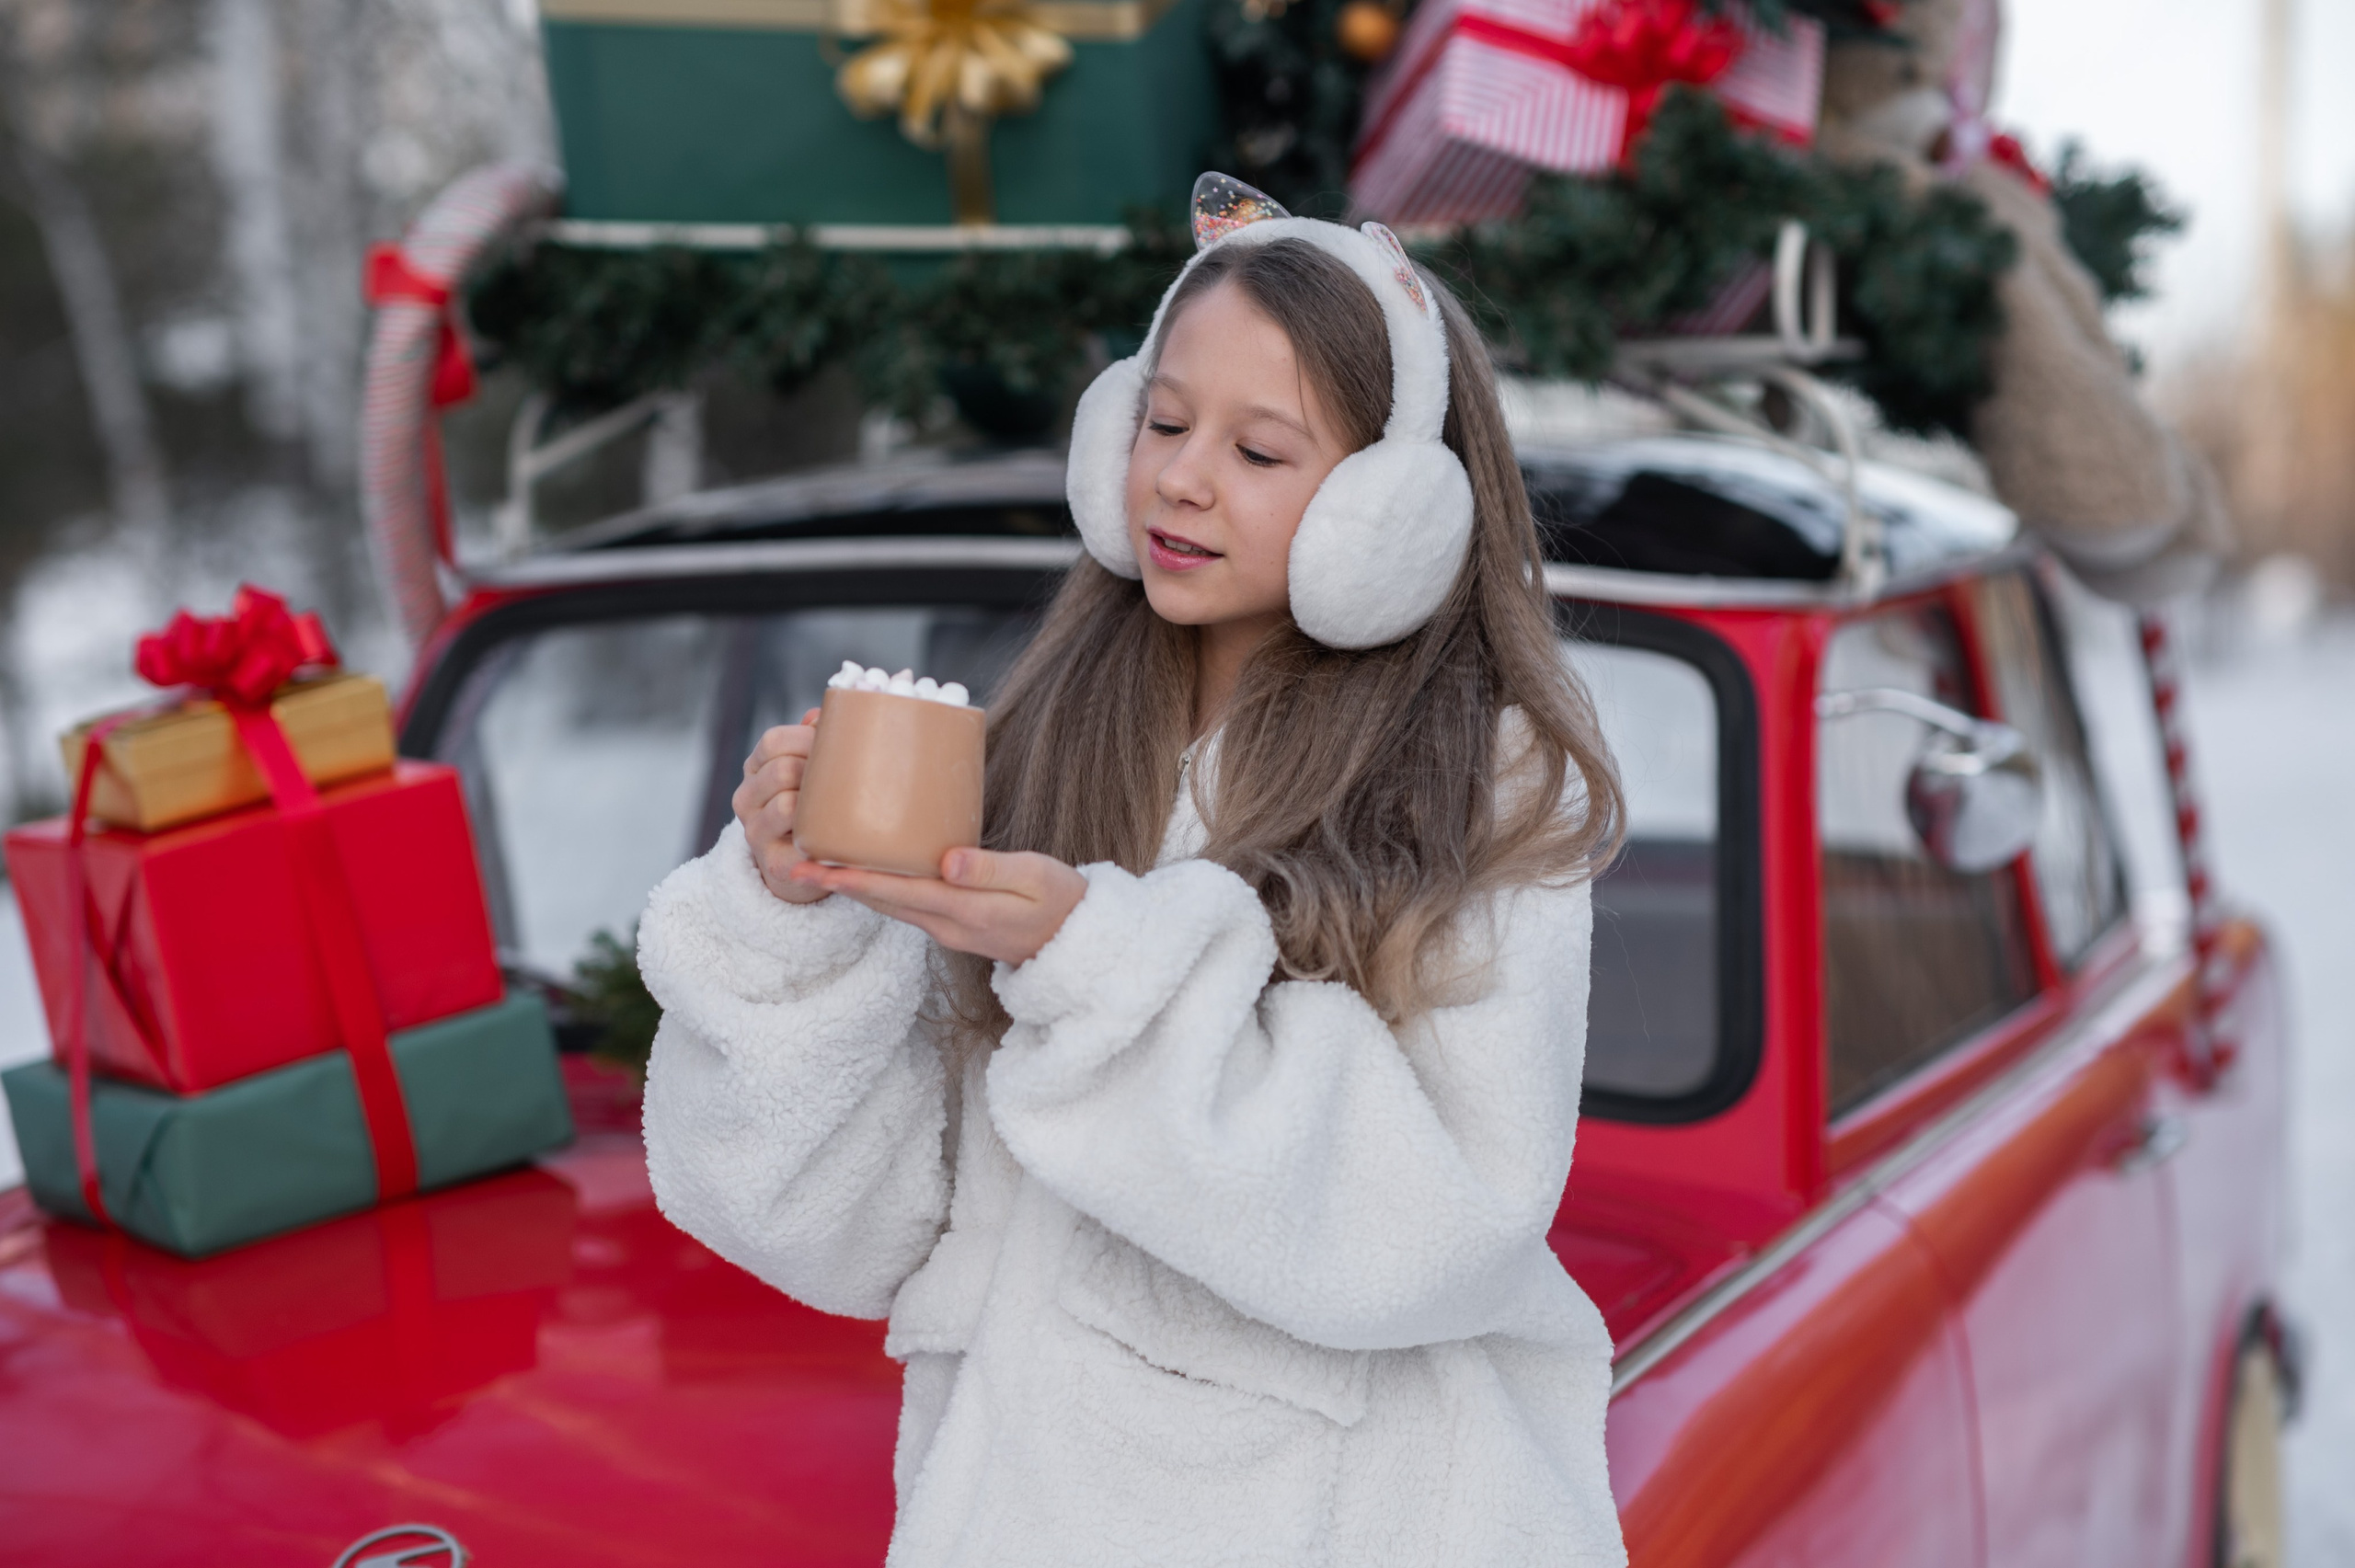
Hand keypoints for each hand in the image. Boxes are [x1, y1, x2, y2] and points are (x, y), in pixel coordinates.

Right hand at [734, 711, 830, 904]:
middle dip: (818, 771)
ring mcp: (755, 832)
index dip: (808, 740)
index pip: (773, 741)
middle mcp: (746, 799)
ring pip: (786, 804)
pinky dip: (822, 834)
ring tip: (842, 808)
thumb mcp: (809, 770)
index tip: (837, 749)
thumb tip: (820, 714)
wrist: (803, 866)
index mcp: (755, 770)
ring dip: (819, 804)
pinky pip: (799, 840)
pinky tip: (837, 833)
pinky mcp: (773, 863)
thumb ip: (814, 740)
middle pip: (782, 769)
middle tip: (847, 781)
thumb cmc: (813, 807)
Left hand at [788, 848, 1086, 964]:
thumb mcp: (1036, 878)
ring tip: (818, 865)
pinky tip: (867, 871)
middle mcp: (947, 925)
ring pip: (890, 906)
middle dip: (838, 884)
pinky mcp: (952, 924)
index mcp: (965, 911)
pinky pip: (906, 905)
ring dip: (853, 888)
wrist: (1079, 945)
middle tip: (796, 862)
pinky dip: (879, 889)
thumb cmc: (1063, 902)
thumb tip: (947, 861)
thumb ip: (991, 869)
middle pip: (881, 902)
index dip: (855, 879)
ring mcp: (947, 929)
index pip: (898, 892)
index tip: (818, 866)